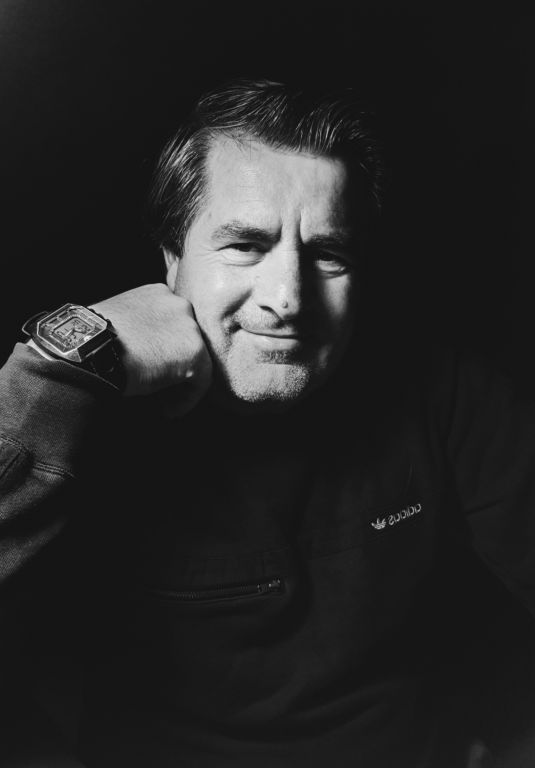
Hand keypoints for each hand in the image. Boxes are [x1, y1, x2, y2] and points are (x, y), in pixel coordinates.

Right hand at [92, 284, 211, 411]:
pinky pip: (200, 383)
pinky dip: (185, 401)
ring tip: (161, 403)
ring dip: (179, 384)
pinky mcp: (195, 352)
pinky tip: (166, 411)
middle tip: (159, 390)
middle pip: (186, 341)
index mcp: (157, 293)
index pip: (172, 324)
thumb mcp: (117, 320)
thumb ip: (138, 328)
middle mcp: (177, 303)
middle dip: (175, 366)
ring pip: (195, 362)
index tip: (153, 369)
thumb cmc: (90, 340)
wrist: (87, 351)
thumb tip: (141, 350)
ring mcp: (189, 326)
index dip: (165, 350)